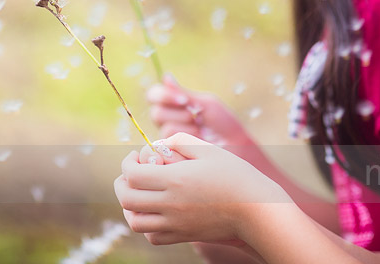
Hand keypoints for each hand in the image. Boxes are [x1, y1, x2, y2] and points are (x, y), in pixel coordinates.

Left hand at [113, 132, 289, 246]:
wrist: (256, 209)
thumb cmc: (235, 175)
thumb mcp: (208, 149)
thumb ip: (179, 142)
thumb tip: (158, 145)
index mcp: (174, 180)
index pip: (132, 174)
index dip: (128, 162)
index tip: (138, 155)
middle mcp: (170, 204)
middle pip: (127, 199)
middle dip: (122, 182)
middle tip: (132, 172)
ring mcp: (176, 223)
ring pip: (135, 221)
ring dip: (129, 205)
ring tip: (140, 192)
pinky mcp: (183, 235)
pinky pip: (152, 236)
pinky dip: (145, 224)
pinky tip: (155, 210)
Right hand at [147, 73, 253, 149]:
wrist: (237, 146)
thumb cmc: (224, 123)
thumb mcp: (205, 104)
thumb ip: (183, 93)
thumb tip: (165, 76)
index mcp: (174, 105)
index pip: (153, 95)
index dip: (163, 95)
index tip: (184, 100)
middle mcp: (168, 121)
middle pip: (156, 113)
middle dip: (179, 114)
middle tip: (196, 117)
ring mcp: (170, 138)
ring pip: (164, 127)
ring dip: (186, 126)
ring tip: (201, 130)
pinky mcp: (174, 153)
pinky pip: (171, 141)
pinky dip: (187, 137)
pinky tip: (199, 140)